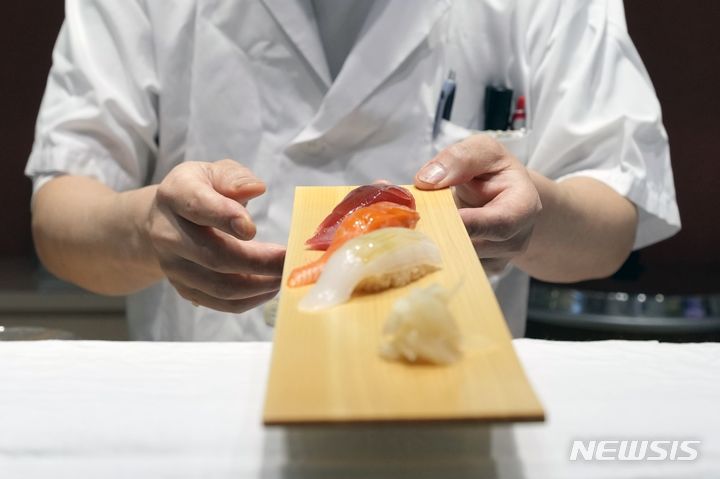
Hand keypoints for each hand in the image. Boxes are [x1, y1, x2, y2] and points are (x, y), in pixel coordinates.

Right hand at [146, 159, 285, 311]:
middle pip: (213, 255)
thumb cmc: (203, 190)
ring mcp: (173, 266)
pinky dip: (250, 300)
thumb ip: (235, 178)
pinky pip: (220, 303)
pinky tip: (270, 287)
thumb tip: (255, 188)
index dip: (225, 218)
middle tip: (288, 259)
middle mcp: (167, 233)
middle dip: (257, 262)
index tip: (253, 229)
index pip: (198, 207)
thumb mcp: (215, 172)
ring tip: (284, 275)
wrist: (167, 219)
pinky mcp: (184, 288)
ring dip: (259, 285)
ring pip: (219, 286)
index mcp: (175, 195)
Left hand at [414, 134, 541, 273]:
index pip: (499, 223)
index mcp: (523, 208)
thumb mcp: (482, 150)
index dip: (469, 224)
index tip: (441, 218)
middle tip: (409, 223)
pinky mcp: (476, 270)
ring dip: (432, 243)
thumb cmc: (494, 171)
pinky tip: (421, 235)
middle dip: (440, 234)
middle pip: (473, 247)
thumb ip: (459, 159)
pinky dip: (432, 253)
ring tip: (412, 225)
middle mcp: (514, 241)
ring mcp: (496, 261)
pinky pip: (451, 267)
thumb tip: (427, 180)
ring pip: (457, 260)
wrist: (501, 196)